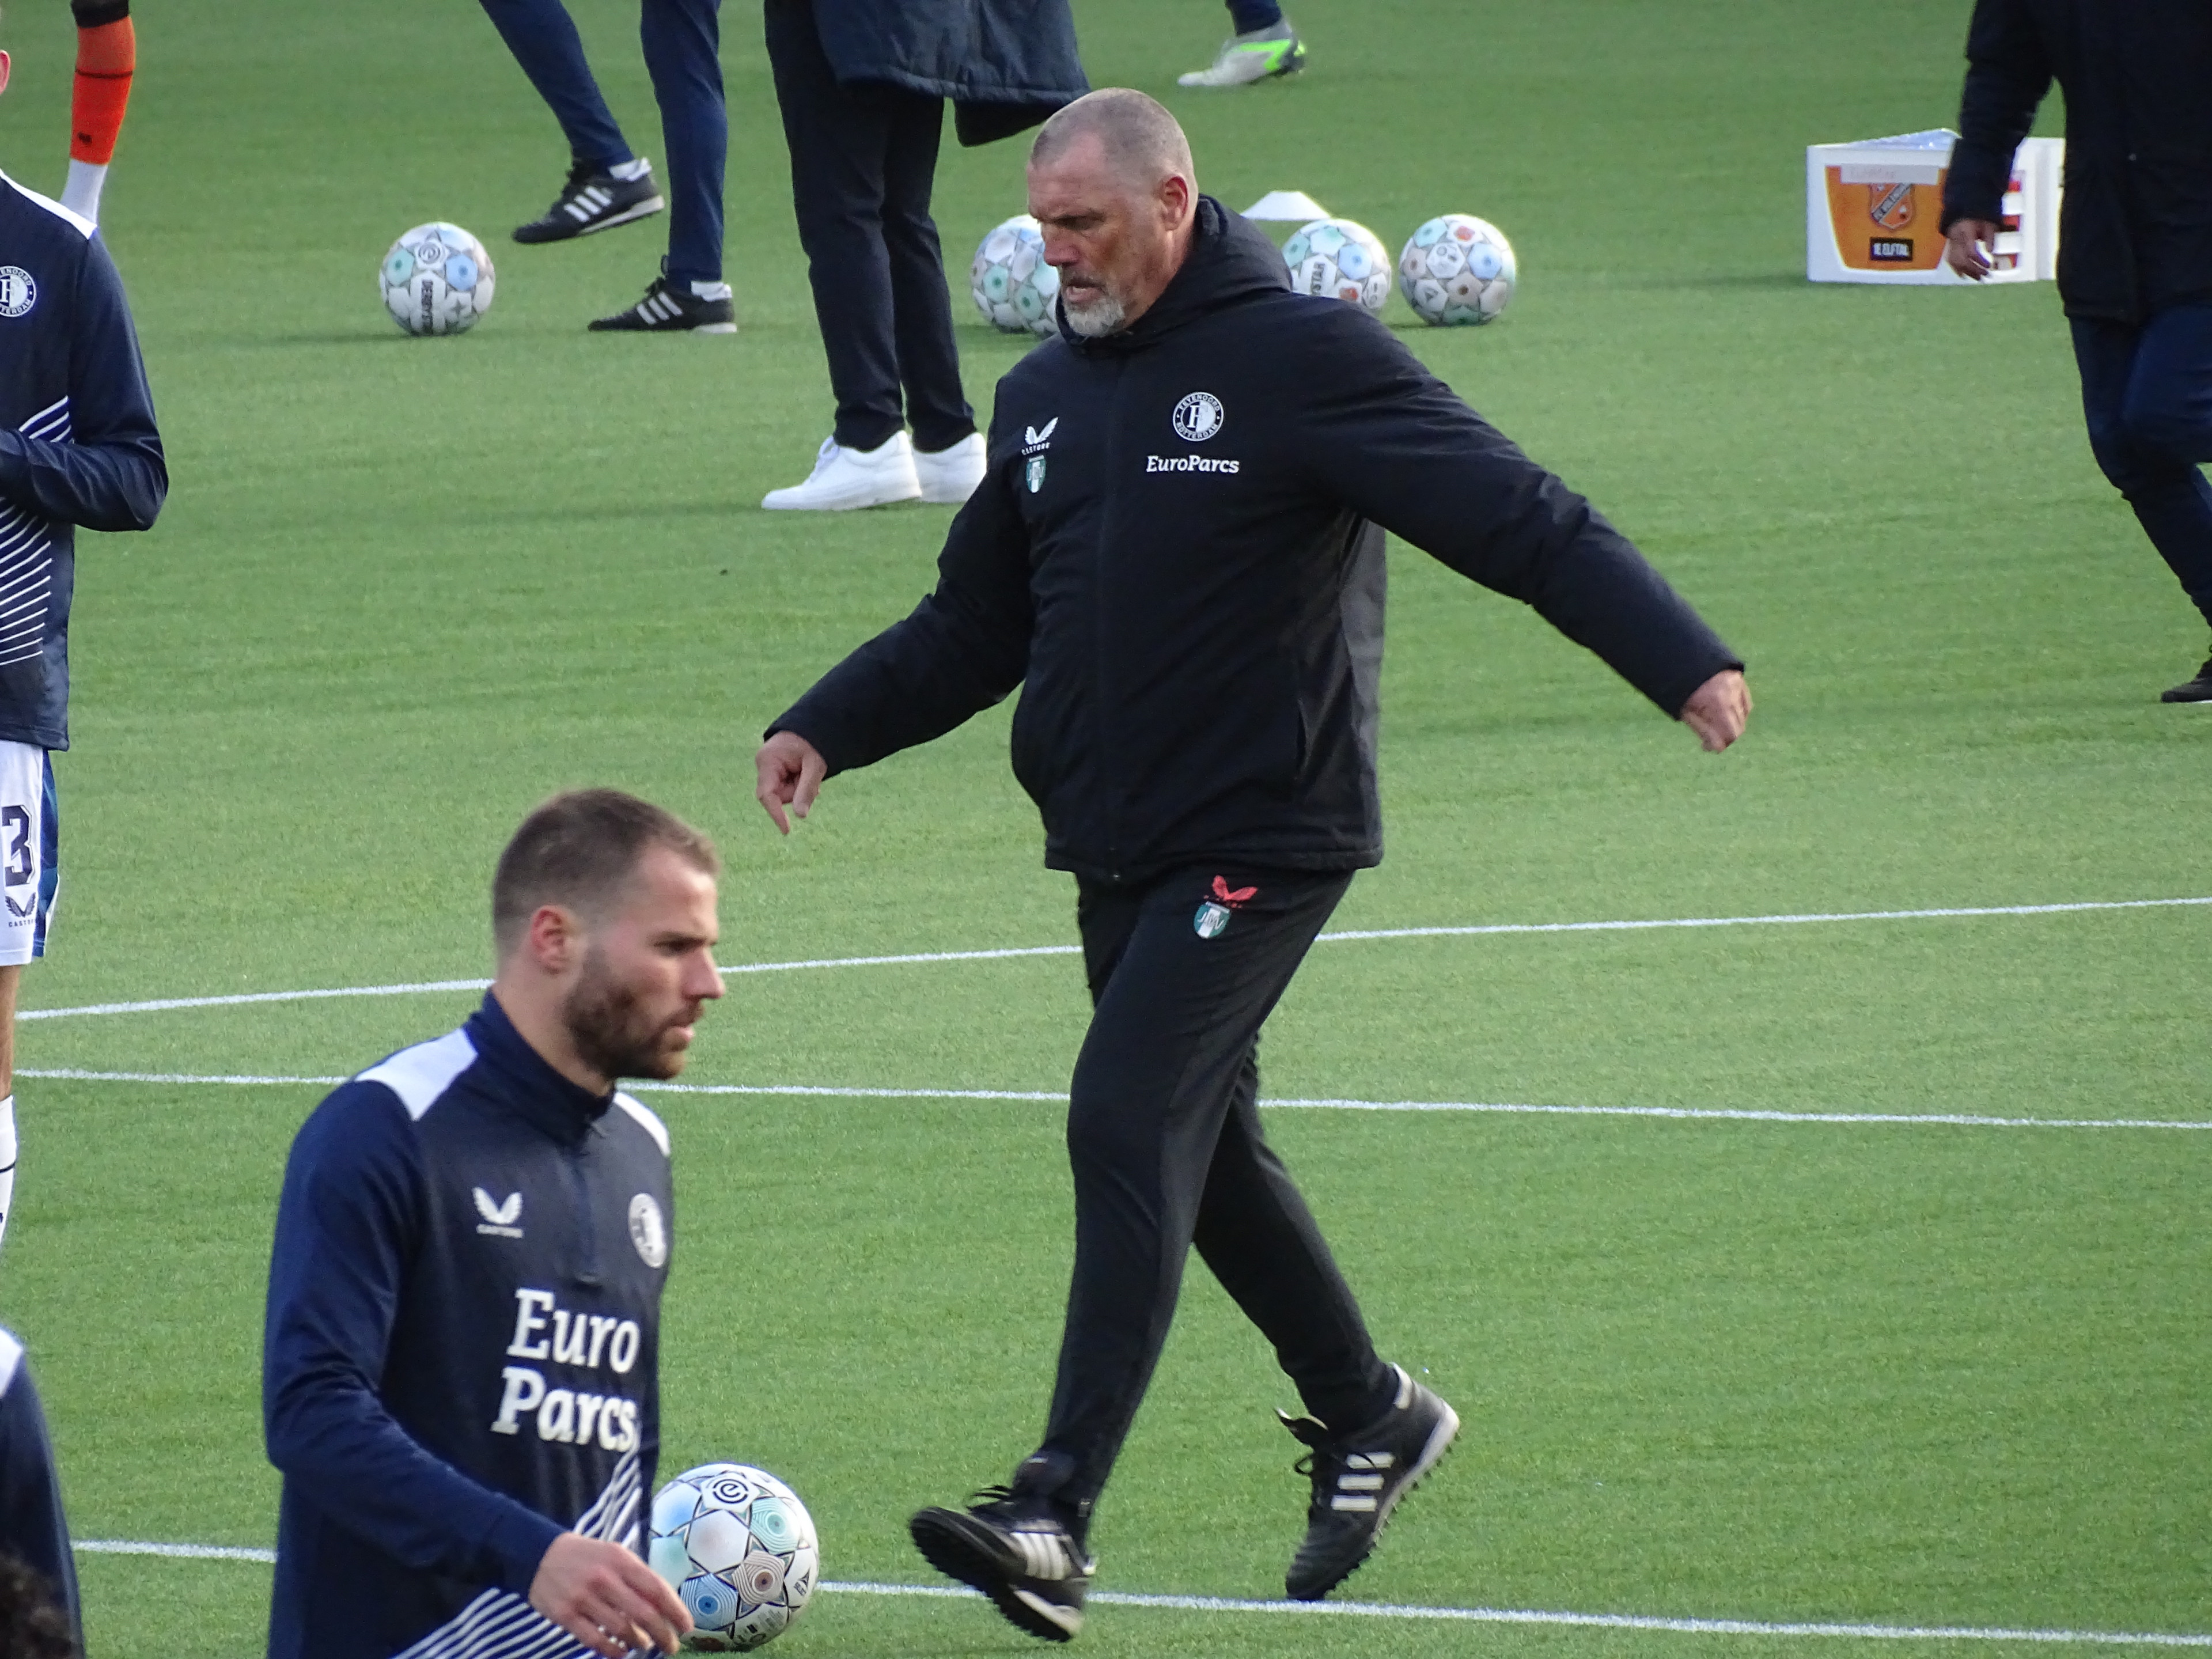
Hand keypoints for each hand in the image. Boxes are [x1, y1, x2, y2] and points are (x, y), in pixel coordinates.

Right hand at [528, 1532, 689, 1657]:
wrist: (540, 1555)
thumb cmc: (587, 1557)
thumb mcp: (614, 1555)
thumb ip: (637, 1577)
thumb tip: (665, 1605)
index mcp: (621, 1560)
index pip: (656, 1588)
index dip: (675, 1610)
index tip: (687, 1626)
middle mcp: (604, 1578)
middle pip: (643, 1613)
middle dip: (663, 1634)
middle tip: (671, 1646)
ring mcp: (583, 1597)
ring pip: (621, 1630)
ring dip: (639, 1642)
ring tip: (644, 1645)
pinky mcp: (565, 1615)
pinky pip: (595, 1640)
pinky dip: (612, 1651)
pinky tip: (622, 1652)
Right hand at [754, 730, 828, 834]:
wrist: (811, 728)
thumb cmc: (813, 743)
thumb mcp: (815, 765)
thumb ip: (807, 789)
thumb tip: (800, 816)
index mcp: (768, 760)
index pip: (767, 794)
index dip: (776, 813)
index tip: (786, 830)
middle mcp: (763, 766)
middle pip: (777, 796)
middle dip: (795, 792)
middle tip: (810, 776)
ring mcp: (767, 770)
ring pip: (783, 794)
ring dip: (798, 788)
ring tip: (807, 771)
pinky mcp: (773, 773)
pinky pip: (785, 788)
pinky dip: (796, 785)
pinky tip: (803, 773)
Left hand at [1679, 669, 1749, 751]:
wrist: (1686, 661)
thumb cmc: (1682, 689)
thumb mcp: (1686, 711)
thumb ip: (1703, 730)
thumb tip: (1717, 748)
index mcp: (1717, 703)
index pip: (1730, 735)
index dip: (1719, 745)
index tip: (1706, 747)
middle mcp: (1732, 694)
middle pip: (1738, 729)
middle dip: (1725, 738)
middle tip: (1711, 738)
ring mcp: (1738, 687)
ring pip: (1743, 718)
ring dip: (1730, 725)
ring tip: (1714, 722)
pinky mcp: (1741, 681)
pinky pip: (1746, 706)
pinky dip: (1738, 713)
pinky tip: (1724, 713)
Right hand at [1944, 218, 1999, 280]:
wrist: (1966, 211)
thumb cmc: (1979, 217)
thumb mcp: (1989, 223)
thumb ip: (1990, 237)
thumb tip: (1991, 252)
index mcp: (1965, 231)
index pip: (1970, 251)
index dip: (1980, 260)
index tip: (1989, 265)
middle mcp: (1956, 238)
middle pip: (1961, 259)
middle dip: (1973, 269)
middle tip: (1984, 275)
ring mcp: (1951, 243)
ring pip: (1955, 262)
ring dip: (1966, 271)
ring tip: (1977, 277)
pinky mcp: (1950, 246)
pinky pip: (1951, 260)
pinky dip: (1957, 269)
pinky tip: (1964, 275)